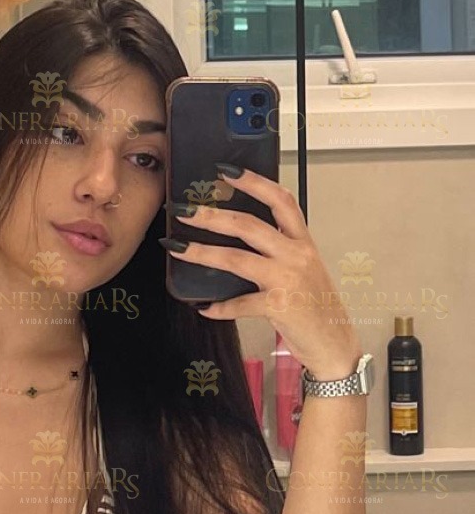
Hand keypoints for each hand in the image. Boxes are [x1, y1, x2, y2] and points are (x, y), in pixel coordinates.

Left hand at [166, 168, 363, 380]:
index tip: (227, 171)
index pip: (280, 201)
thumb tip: (241, 244)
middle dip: (213, 216)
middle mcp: (296, 255)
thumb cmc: (315, 307)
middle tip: (186, 211)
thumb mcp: (303, 270)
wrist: (334, 342)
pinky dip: (220, 308)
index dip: (254, 182)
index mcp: (302, 242)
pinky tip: (204, 309)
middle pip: (249, 225)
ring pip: (238, 259)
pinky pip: (240, 304)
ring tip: (179, 249)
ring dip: (204, 253)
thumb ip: (279, 253)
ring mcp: (287, 279)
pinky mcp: (279, 306)